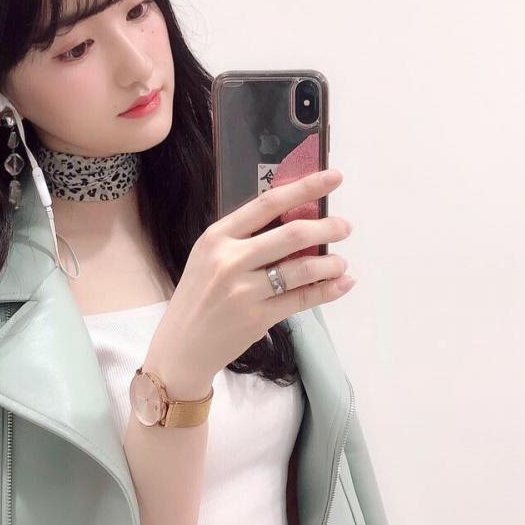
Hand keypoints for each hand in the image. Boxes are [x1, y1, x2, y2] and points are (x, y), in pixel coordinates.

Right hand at [145, 169, 353, 395]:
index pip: (267, 203)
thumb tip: (296, 220)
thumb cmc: (198, 297)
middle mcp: (229, 260)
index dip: (305, 188)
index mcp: (217, 237)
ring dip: (330, 263)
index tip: (333, 178)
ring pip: (302, 269)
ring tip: (340, 262)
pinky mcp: (256, 318)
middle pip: (292, 234)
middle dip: (327, 228)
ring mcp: (243, 291)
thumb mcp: (209, 258)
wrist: (180, 347)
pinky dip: (328, 290)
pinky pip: (302, 300)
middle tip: (344, 228)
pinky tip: (341, 284)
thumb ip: (244, 239)